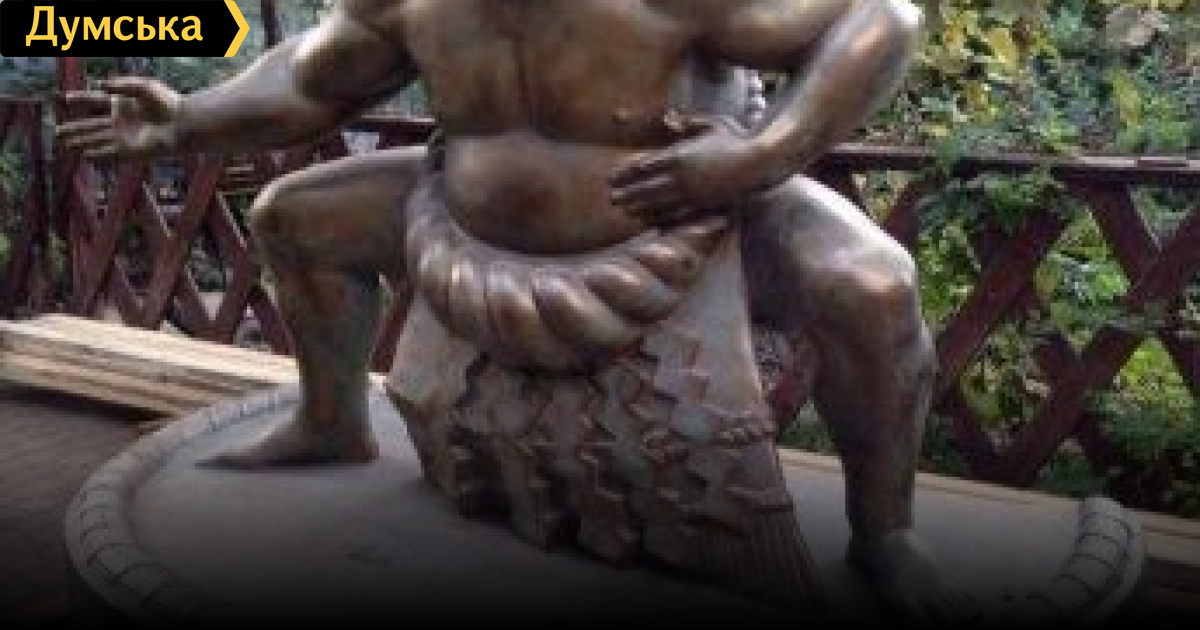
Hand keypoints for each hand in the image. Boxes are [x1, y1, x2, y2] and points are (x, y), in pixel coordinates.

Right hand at [56, 77, 183, 158]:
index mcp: (122, 103)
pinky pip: (109, 153)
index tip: (66, 99)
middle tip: (57, 131)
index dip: (80, 99)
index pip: (95, 101)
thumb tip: (99, 85)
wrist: (182, 125)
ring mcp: (124, 136)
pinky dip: (97, 154)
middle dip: (74, 128)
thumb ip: (121, 86)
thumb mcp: (143, 87)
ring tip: (65, 145)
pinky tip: (85, 155)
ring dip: (80, 142)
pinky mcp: (130, 150)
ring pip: (96, 139)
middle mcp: (120, 121)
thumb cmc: (167, 103)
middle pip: (91, 125)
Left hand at [609, 112, 779, 225]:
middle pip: (645, 188)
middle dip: (626, 194)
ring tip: (625, 211)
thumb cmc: (737, 139)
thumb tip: (669, 118)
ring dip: (638, 208)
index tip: (611, 178)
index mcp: (678, 155)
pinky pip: (675, 216)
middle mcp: (681, 177)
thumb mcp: (713, 124)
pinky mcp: (703, 207)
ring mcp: (692, 194)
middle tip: (611, 199)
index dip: (624, 173)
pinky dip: (659, 219)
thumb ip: (689, 123)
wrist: (760, 163)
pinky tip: (649, 221)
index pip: (642, 166)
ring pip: (657, 204)